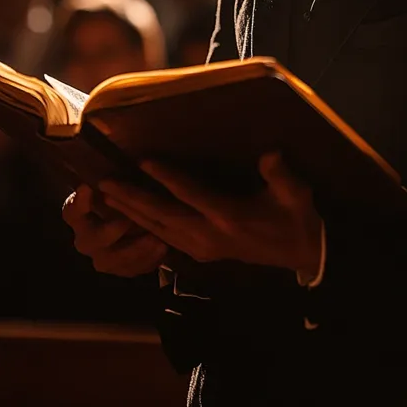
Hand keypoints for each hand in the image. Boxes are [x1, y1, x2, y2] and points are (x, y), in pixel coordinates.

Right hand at [62, 184, 168, 276]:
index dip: (78, 202)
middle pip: (89, 241)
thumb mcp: (118, 189)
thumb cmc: (123, 198)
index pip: (71, 212)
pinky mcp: (120, 270)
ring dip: (135, 250)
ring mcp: (102, 258)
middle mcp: (86, 239)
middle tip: (129, 220)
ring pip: (111, 261)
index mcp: (79, 217)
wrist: (136, 225)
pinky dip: (148, 260)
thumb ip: (113, 184)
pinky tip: (163, 248)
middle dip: (110, 232)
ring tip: (155, 238)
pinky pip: (131, 270)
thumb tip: (114, 168)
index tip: (87, 187)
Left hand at [99, 153, 322, 276]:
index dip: (167, 177)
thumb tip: (270, 153)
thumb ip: (280, 175)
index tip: (144, 160)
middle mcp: (209, 236)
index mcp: (229, 218)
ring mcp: (202, 247)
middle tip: (104, 182)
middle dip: (132, 199)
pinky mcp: (200, 251)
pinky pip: (163, 238)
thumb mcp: (295, 194)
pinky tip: (127, 215)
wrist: (301, 253)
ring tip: (105, 196)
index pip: (191, 196)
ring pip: (158, 229)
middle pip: (163, 216)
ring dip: (130, 213)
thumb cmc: (296, 217)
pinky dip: (142, 225)